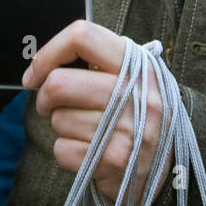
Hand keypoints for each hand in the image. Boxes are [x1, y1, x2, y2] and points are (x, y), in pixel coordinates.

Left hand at [23, 20, 173, 203]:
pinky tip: (89, 150)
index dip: (50, 51)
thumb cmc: (139, 115)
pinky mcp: (115, 160)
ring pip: (59, 119)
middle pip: (58, 83)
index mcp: (140, 65)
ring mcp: (128, 129)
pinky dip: (66, 151)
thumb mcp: (134, 79)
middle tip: (51, 105)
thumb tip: (43, 62)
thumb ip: (101, 63)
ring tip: (84, 130)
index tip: (36, 72)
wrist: (170, 169)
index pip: (83, 36)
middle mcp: (137, 94)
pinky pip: (62, 149)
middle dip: (45, 98)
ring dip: (61, 126)